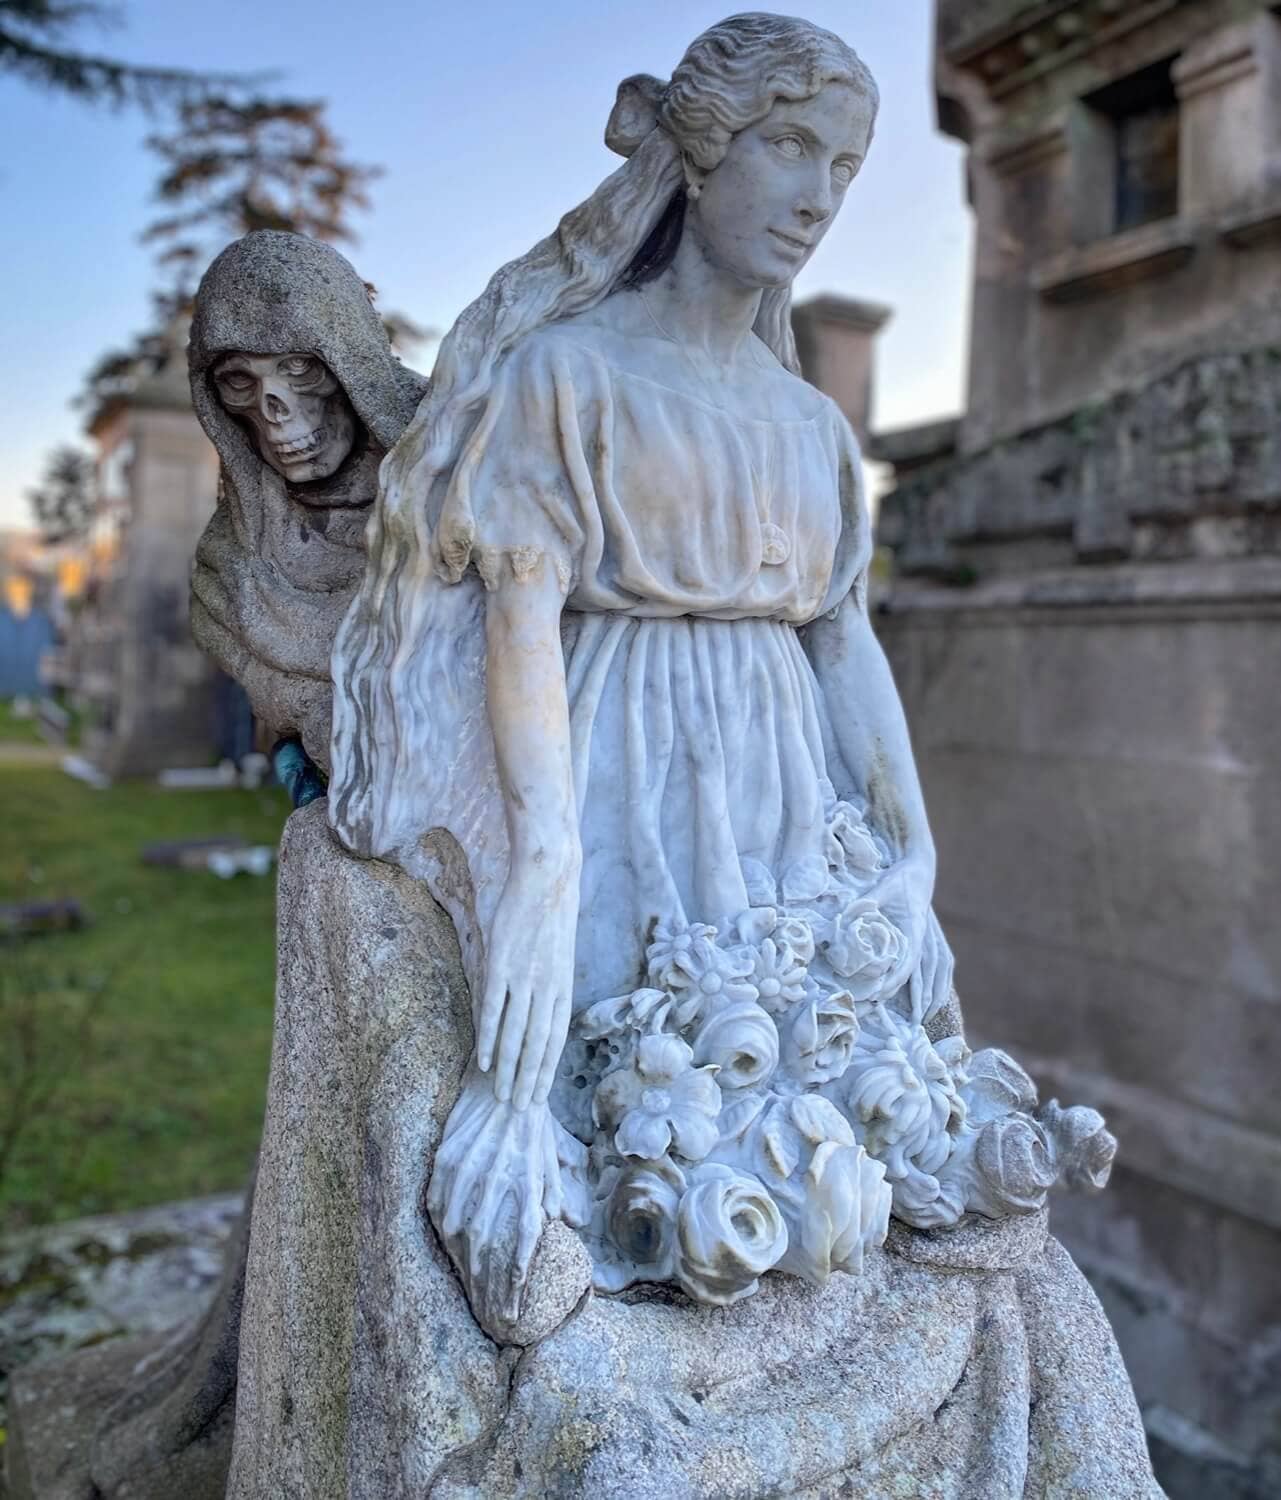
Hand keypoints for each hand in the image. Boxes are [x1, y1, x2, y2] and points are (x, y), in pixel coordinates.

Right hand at [477, 854, 578, 1109]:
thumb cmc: (551, 914)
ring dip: (508, 1068)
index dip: (546, 1070)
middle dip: (528, 1079)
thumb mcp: (558, 954)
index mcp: (563, 986)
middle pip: (537, 1044)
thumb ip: (548, 985)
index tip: (538, 1096)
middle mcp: (547, 987)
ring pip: (517, 1033)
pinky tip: (485, 1060)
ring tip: (501, 1094)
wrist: (547, 875)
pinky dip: (490, 1037)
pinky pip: (495, 1009)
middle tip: (518, 1108)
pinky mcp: (502, 964)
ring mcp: (524, 977)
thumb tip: (536, 1013)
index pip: (556, 1039)